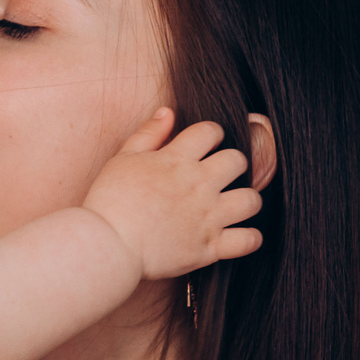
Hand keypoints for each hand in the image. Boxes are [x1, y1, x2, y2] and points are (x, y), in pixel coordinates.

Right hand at [82, 109, 263, 280]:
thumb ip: (148, 133)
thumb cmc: (109, 202)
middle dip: (233, 163)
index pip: (211, 131)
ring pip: (251, 200)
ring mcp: (207, 217)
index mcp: (177, 159)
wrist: (107, 246)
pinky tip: (240, 234)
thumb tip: (168, 112)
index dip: (211, 134)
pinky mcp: (209, 247)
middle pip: (238, 161)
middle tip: (221, 174)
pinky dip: (249, 238)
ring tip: (234, 203)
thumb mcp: (122, 159)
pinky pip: (247, 241)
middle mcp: (199, 185)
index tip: (206, 145)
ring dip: (246, 199)